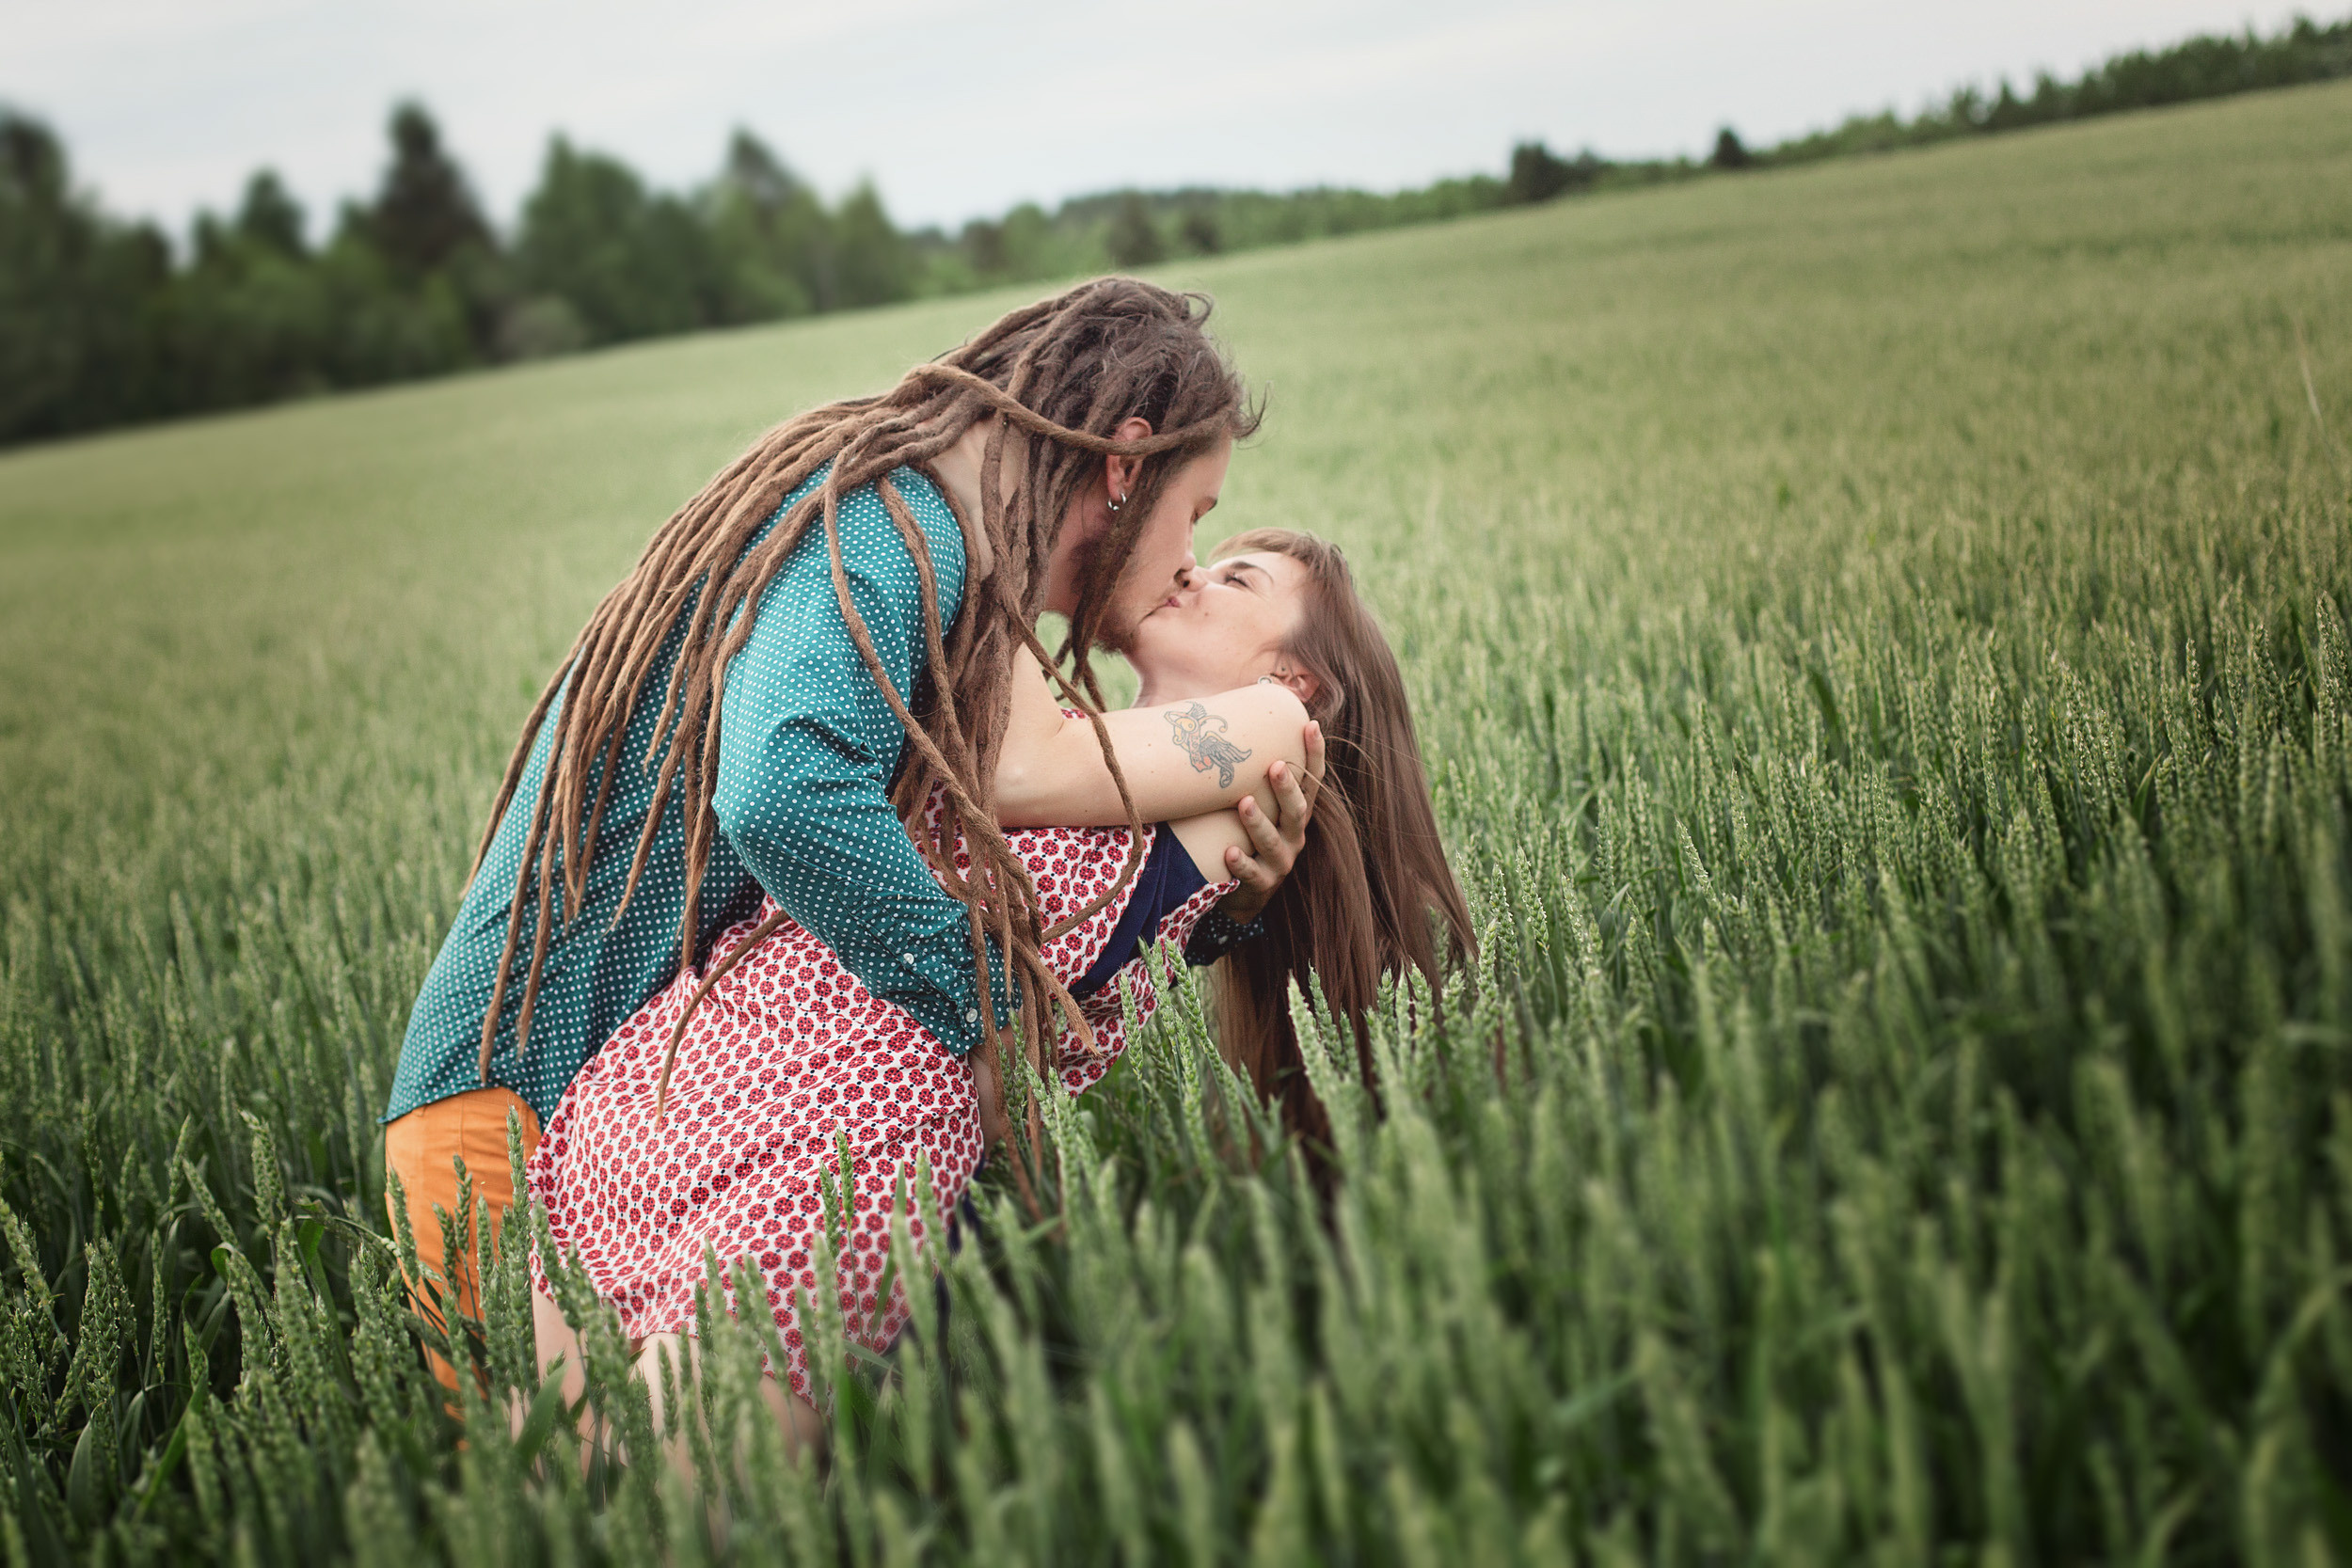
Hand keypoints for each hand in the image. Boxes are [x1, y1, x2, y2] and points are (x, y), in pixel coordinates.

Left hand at [1215, 720, 1323, 923]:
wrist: (1241, 891)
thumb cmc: (1244, 833)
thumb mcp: (1254, 804)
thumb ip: (1248, 772)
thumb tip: (1227, 718)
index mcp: (1295, 813)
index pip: (1312, 780)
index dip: (1314, 754)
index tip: (1311, 725)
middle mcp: (1294, 836)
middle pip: (1297, 810)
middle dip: (1286, 789)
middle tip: (1275, 766)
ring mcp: (1280, 862)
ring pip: (1273, 842)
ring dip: (1259, 822)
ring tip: (1244, 803)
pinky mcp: (1262, 886)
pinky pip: (1252, 875)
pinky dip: (1242, 864)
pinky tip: (1230, 853)